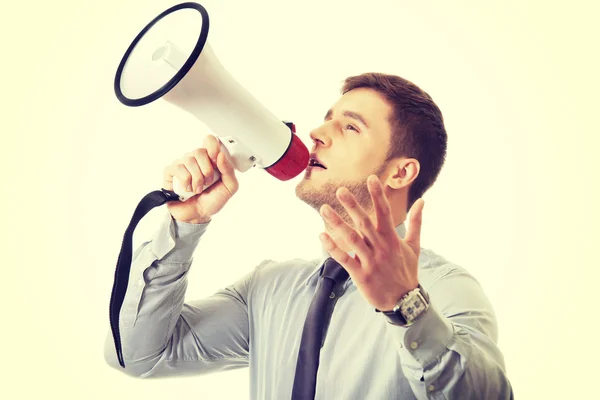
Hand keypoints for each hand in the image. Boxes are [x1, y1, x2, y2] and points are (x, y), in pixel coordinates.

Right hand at [163, 134, 238, 223]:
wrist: (198, 215)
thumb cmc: (212, 201)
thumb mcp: (229, 188)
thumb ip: (229, 171)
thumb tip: (221, 155)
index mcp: (210, 160)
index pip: (209, 140)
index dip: (212, 147)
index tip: (216, 160)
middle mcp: (196, 159)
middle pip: (199, 151)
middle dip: (206, 170)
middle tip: (207, 183)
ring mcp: (182, 164)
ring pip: (188, 160)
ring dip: (196, 179)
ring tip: (198, 189)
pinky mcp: (171, 172)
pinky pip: (177, 168)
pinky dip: (185, 181)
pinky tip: (187, 189)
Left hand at [318, 175, 424, 310]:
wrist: (404, 300)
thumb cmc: (407, 270)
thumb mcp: (414, 246)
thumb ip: (416, 222)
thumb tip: (422, 201)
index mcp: (392, 238)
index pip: (385, 212)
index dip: (378, 195)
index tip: (371, 178)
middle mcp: (381, 247)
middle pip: (364, 223)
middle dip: (352, 206)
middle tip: (340, 190)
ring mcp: (370, 261)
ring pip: (351, 239)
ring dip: (337, 223)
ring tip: (325, 209)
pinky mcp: (360, 274)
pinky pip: (344, 259)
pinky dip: (333, 247)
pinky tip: (322, 235)